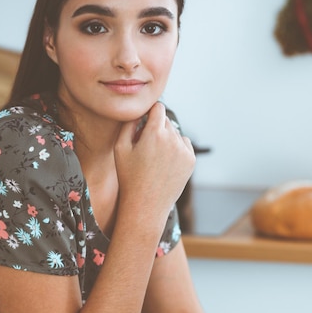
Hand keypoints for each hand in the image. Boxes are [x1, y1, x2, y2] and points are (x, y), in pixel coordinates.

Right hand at [114, 102, 195, 218]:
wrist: (146, 205)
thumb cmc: (129, 177)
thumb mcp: (120, 148)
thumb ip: (128, 124)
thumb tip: (138, 111)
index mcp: (155, 133)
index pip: (158, 108)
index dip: (150, 112)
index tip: (144, 120)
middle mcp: (173, 139)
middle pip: (166, 121)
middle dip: (156, 127)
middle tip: (145, 145)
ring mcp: (184, 150)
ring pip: (175, 133)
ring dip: (167, 139)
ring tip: (154, 158)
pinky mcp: (191, 161)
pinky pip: (184, 145)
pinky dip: (176, 149)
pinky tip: (164, 163)